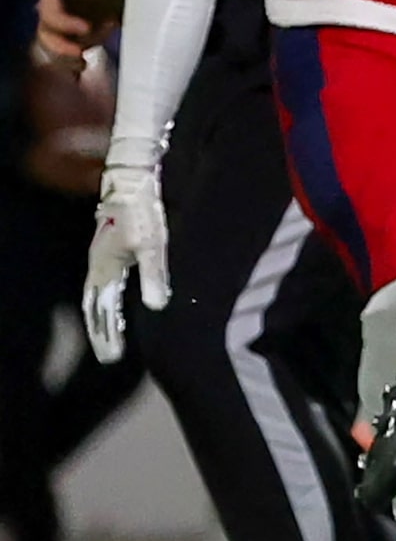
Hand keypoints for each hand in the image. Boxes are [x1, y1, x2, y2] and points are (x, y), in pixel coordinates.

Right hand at [39, 0, 128, 67]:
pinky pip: (65, 56)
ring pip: (54, 48)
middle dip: (61, 46)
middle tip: (81, 53)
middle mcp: (53, 11)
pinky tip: (80, 67)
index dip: (63, 24)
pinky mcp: (72, 39)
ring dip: (67, 56)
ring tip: (82, 61)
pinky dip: (71, 63)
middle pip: (47, 34)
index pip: (50, 12)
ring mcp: (62, 27)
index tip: (86, 28)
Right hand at [84, 164, 168, 360]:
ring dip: (103, 320)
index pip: (100, 312)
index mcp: (104, 270)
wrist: (131, 182)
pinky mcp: (112, 251)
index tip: (112, 358)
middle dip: (102, 334)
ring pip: (98, 298)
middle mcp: (98, 268)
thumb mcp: (153, 245)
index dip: (105, 336)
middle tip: (109, 357)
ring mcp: (102, 260)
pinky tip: (117, 307)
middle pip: (95, 309)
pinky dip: (108, 302)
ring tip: (111, 340)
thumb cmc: (142, 213)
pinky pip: (106, 285)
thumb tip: (155, 307)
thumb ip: (153, 276)